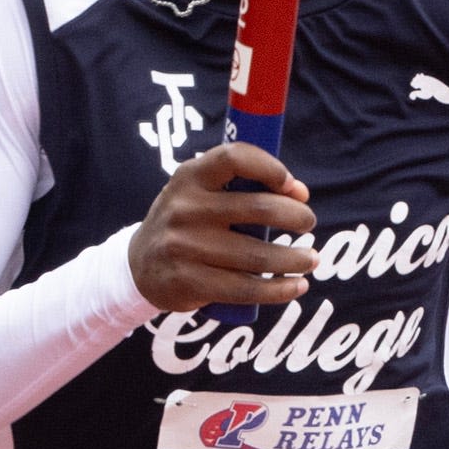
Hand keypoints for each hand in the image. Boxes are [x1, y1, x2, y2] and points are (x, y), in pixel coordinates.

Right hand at [129, 142, 318, 315]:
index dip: (271, 168)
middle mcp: (185, 208)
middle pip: (258, 208)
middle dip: (296, 216)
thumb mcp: (200, 193)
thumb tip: (299, 192)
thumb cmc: (186, 224)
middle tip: (309, 224)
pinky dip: (278, 290)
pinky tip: (296, 287)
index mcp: (190, 176)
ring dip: (295, 258)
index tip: (293, 186)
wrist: (138, 267)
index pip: (235, 158)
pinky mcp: (188, 282)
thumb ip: (242, 187)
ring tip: (310, 260)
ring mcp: (184, 247)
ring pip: (258, 255)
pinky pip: (245, 288)